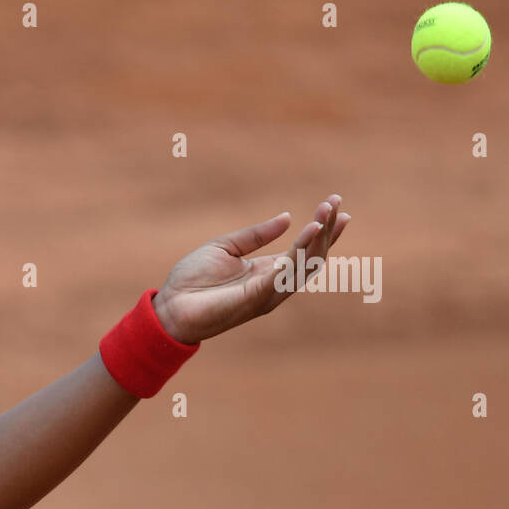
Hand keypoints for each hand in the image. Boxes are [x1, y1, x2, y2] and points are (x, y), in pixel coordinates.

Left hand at [152, 194, 350, 342]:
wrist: (170, 306)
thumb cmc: (192, 280)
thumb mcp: (226, 247)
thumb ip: (256, 235)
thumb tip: (287, 217)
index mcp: (267, 271)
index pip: (305, 249)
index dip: (323, 229)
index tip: (337, 205)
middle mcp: (274, 284)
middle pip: (312, 256)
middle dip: (326, 229)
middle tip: (335, 202)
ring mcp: (268, 293)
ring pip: (304, 266)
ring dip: (317, 239)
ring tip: (324, 214)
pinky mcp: (256, 298)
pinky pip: (283, 276)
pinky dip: (297, 254)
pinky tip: (307, 232)